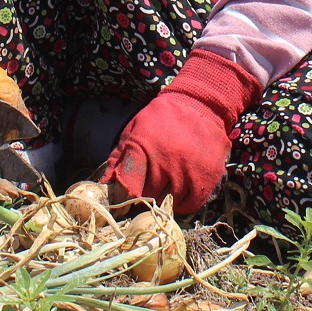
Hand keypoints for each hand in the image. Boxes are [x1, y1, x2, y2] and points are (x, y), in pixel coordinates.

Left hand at [105, 53, 260, 214]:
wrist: (200, 105)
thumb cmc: (161, 119)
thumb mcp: (134, 130)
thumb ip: (119, 158)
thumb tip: (104, 184)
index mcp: (143, 147)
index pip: (128, 184)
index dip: (124, 193)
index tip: (125, 196)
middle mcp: (165, 161)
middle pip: (148, 195)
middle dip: (144, 195)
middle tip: (146, 191)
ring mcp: (188, 170)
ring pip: (169, 202)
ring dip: (164, 200)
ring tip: (164, 188)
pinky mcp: (207, 177)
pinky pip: (191, 204)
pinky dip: (183, 205)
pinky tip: (179, 195)